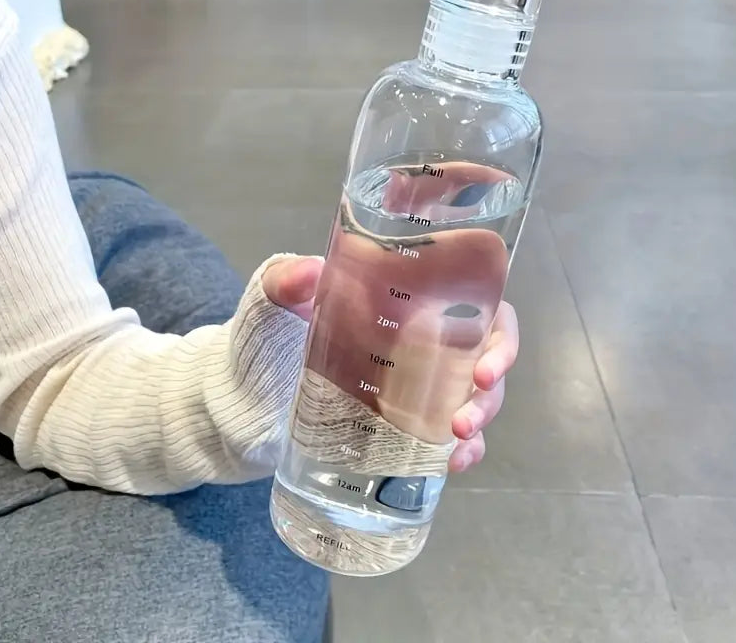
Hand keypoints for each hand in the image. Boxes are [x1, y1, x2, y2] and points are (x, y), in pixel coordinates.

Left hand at [262, 256, 518, 472]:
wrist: (236, 402)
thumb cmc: (261, 342)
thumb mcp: (270, 303)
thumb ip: (284, 282)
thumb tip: (312, 270)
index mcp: (406, 305)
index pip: (475, 307)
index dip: (498, 333)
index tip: (486, 365)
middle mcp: (420, 345)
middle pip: (482, 359)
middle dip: (490, 391)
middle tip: (465, 417)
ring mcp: (411, 389)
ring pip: (472, 400)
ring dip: (479, 422)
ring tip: (458, 444)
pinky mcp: (398, 428)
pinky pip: (444, 440)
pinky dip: (459, 453)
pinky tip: (451, 466)